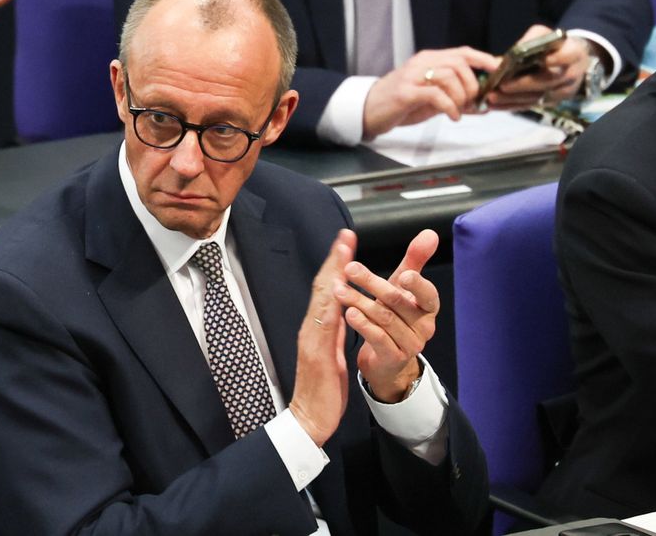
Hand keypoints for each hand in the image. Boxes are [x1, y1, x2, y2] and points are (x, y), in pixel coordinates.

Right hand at [288, 229, 356, 446]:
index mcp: (317, 328)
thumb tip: (343, 311)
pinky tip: (339, 290)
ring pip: (322, 300)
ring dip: (333, 274)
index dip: (335, 265)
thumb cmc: (322, 390)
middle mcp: (311, 329)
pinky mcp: (316, 354)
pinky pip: (324, 325)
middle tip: (345, 235)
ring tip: (344, 251)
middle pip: (322, 287)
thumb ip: (334, 332)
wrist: (309, 420)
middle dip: (334, 260)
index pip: (326, 290)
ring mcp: (311, 340)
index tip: (346, 242)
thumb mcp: (331, 355)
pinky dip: (331, 304)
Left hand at [335, 230, 439, 402]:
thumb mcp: (402, 287)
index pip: (428, 294)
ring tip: (339, 290)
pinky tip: (348, 313)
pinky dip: (363, 324)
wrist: (387, 358)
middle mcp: (425, 326)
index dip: (416, 284)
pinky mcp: (394, 357)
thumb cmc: (395, 316)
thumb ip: (415, 260)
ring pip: (384, 318)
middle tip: (349, 268)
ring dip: (359, 301)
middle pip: (397, 302)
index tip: (403, 275)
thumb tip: (430, 233)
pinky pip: (378, 339)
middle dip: (372, 283)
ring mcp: (411, 344)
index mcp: (429, 307)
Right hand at [363, 47, 499, 138]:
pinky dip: (450, 107)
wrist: (367, 111)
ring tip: (460, 110)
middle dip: (473, 84)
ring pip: (450, 77)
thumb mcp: (430, 98)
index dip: (483, 59)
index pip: (462, 52)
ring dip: (462, 97)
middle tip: (473, 101)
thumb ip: (454, 96)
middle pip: (459, 63)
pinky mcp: (406, 93)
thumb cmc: (399, 104)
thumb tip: (481, 103)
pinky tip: (453, 116)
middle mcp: (421, 63)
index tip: (498, 69)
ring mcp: (412, 76)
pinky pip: (436, 95)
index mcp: (428, 60)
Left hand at [486, 24, 593, 108]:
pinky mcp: (553, 103)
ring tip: (491, 97)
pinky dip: (511, 106)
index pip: (567, 56)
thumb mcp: (544, 35)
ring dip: (512, 99)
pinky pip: (530, 106)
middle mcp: (572, 75)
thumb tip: (503, 60)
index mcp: (574, 53)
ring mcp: (563, 92)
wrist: (571, 61)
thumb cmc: (554, 45)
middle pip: (547, 81)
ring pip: (537, 98)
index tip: (540, 60)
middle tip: (501, 86)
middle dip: (522, 84)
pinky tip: (494, 105)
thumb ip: (528, 42)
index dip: (555, 59)